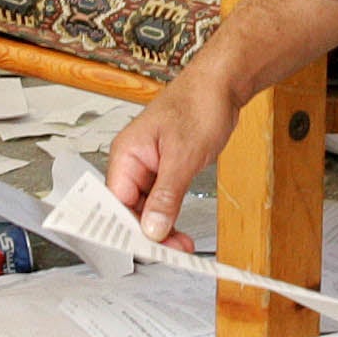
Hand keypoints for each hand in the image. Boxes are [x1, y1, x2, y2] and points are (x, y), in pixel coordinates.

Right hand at [103, 68, 239, 246]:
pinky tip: (179, 230)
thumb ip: (165, 195)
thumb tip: (152, 228)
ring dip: (161, 229)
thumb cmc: (199, 104)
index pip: (115, 202)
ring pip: (145, 209)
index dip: (126, 228)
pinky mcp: (165, 170)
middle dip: (148, 233)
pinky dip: (169, 217)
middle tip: (171, 251)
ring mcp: (148, 167)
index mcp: (126, 154)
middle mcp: (132, 162)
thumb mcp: (183, 156)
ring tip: (180, 245)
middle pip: (128, 210)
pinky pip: (160, 201)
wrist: (222, 85)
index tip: (145, 248)